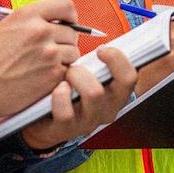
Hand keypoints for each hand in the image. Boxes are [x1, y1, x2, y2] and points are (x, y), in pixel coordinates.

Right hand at [0, 0, 82, 119]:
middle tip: (51, 51)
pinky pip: (68, 71)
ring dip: (64, 59)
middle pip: (72, 31)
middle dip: (64, 41)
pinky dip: (59, 75)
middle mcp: (41, 31)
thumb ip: (32, 22)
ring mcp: (49, 54)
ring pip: (73, 52)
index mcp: (28, 15)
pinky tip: (42, 78)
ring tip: (44, 66)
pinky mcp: (52, 76)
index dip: (69, 16)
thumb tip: (54, 23)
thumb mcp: (5, 27)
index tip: (67, 24)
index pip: (66, 5)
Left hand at [20, 46, 137, 151]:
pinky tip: (56, 88)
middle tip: (85, 59)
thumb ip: (96, 63)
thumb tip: (101, 42)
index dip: (119, 58)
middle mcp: (107, 110)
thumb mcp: (87, 77)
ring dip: (78, 75)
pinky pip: (66, 112)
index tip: (101, 49)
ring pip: (95, 93)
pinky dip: (60, 95)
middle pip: (122, 83)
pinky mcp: (66, 130)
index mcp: (115, 95)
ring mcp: (88, 121)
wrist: (42, 123)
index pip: (130, 76)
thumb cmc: (68, 91)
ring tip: (66, 74)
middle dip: (102, 62)